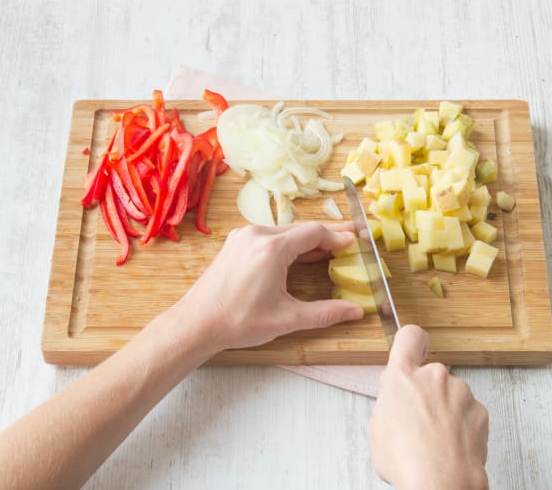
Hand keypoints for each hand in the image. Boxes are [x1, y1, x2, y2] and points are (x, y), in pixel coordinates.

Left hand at [170, 222, 364, 350]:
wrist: (196, 323)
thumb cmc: (238, 322)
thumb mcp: (286, 319)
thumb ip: (325, 313)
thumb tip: (355, 311)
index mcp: (272, 249)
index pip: (314, 232)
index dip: (337, 236)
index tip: (354, 242)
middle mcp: (256, 235)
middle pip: (300, 228)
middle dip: (325, 236)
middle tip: (347, 240)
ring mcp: (242, 237)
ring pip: (283, 231)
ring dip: (305, 239)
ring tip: (325, 249)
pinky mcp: (234, 244)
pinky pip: (268, 236)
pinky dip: (286, 243)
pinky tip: (296, 255)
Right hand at [367, 325, 488, 489]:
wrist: (442, 483)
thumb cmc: (407, 460)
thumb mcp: (377, 429)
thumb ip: (388, 403)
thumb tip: (396, 400)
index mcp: (403, 377)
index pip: (409, 337)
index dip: (412, 342)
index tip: (414, 349)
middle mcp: (434, 376)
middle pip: (429, 374)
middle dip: (425, 392)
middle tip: (417, 420)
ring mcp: (460, 392)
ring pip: (450, 393)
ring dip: (444, 409)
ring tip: (434, 438)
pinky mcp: (480, 410)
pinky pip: (467, 411)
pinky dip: (461, 424)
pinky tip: (450, 444)